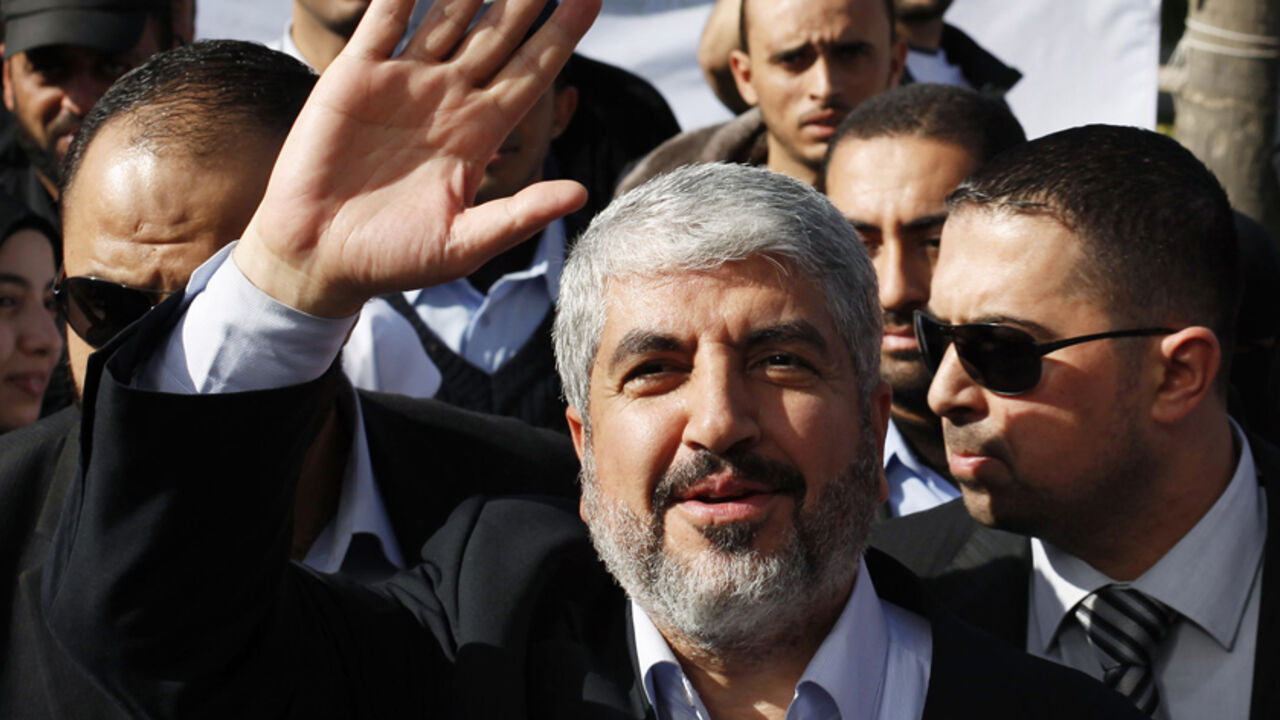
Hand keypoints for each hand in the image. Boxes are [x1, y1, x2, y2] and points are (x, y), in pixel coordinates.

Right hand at [234, 0, 599, 317]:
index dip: (561, 34)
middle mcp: (448, 100)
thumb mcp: (465, 243)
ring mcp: (403, 83)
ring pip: (447, 16)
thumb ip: (521, 215)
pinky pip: (384, 21)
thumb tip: (580, 193)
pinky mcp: (355, 76)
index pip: (532, 72)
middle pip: (498, 34)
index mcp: (480, 134)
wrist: (319, 256)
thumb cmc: (395, 258)